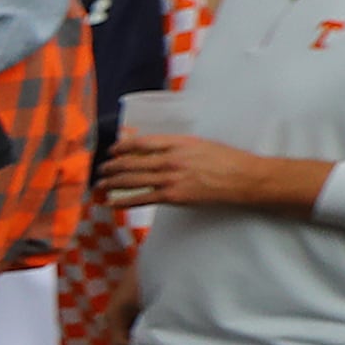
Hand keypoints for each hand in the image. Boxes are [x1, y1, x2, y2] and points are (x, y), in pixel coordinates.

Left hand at [99, 133, 326, 214]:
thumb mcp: (200, 144)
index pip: (141, 142)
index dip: (122, 147)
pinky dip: (123, 200)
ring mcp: (170, 178)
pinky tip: (112, 202)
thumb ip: (176, 146)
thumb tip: (154, 150)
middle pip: (131, 162)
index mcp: (178, 142)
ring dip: (112, 182)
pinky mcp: (173, 196)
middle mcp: (170, 158)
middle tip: (101, 170)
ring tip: (100, 185)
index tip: (112, 150)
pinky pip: (141, 199)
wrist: (244, 178)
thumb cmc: (226, 160)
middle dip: (111, 167)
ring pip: (132, 180)